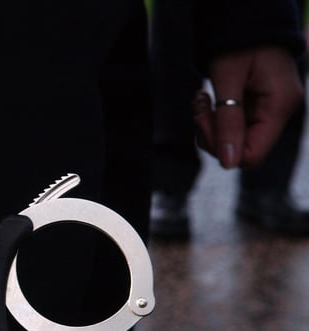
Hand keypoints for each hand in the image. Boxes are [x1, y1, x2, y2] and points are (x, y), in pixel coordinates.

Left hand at [194, 46, 303, 168]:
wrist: (249, 18)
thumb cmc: (239, 41)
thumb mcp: (227, 78)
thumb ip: (227, 120)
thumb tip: (228, 163)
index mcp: (279, 106)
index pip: (252, 155)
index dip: (223, 148)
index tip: (204, 121)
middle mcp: (279, 112)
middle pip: (239, 150)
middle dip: (212, 133)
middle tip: (199, 104)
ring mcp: (269, 110)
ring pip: (233, 140)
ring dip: (209, 125)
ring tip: (201, 98)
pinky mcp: (258, 107)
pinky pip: (233, 126)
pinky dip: (214, 117)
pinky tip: (207, 98)